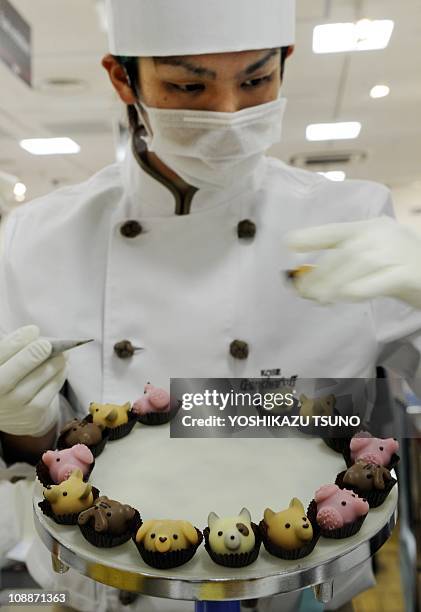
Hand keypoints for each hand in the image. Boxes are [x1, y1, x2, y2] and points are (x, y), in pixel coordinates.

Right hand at [0, 326, 66, 436]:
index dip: (18, 340)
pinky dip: (60, 375)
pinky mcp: (32, 415)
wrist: (9, 411)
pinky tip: (64, 366)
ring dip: (55, 362)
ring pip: (39, 378)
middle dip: (35, 353)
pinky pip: (51, 390)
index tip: (33, 330)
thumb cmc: (8, 375)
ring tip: (64, 352)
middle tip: (48, 344)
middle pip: (18, 368)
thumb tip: (39, 336)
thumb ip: (16, 349)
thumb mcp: (6, 362)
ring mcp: (14, 406)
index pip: (1, 353)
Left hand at [286, 216, 420, 308]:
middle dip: (319, 273)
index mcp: (370, 227)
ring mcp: (396, 252)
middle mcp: (382, 235)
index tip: (288, 242)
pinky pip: (378, 282)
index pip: (336, 231)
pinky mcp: (407, 273)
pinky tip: (345, 297)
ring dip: (334, 283)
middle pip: (343, 253)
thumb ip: (345, 264)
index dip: (312, 236)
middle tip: (303, 290)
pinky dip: (358, 289)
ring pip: (357, 265)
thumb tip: (310, 282)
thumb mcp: (371, 258)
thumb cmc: (398, 267)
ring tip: (319, 298)